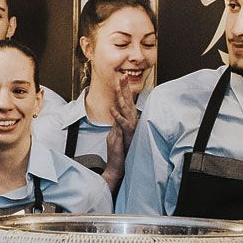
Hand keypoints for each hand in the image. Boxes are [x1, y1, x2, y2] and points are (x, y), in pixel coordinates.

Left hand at [100, 74, 137, 190]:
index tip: (122, 79)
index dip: (124, 91)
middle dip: (125, 89)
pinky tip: (112, 108)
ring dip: (121, 97)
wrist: (120, 166)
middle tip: (123, 76)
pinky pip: (122, 124)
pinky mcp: (127, 135)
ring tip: (118, 86)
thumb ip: (116, 123)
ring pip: (126, 109)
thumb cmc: (118, 151)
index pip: (125, 103)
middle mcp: (130, 122)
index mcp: (127, 121)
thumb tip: (115, 113)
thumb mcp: (115, 134)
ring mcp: (130, 128)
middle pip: (127, 102)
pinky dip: (117, 116)